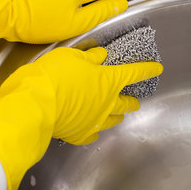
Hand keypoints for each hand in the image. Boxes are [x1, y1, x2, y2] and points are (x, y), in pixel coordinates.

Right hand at [0, 46, 162, 189]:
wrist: (33, 105)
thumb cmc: (52, 75)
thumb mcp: (70, 56)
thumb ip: (89, 56)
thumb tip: (101, 54)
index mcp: (108, 80)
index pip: (135, 73)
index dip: (148, 69)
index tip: (157, 69)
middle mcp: (107, 102)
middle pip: (127, 102)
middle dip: (132, 98)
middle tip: (134, 97)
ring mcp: (95, 121)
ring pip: (114, 119)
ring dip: (117, 114)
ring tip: (117, 112)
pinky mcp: (80, 134)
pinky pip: (93, 134)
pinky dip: (95, 130)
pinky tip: (93, 129)